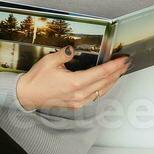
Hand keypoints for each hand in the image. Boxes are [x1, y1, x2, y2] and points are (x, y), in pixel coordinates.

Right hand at [15, 46, 130, 110]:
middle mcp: (79, 94)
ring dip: (113, 80)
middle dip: (118, 72)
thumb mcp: (49, 61)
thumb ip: (64, 54)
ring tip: (120, 71)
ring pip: (102, 90)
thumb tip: (73, 49)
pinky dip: (104, 88)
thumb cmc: (37, 79)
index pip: (101, 73)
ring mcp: (78, 101)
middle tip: (126, 62)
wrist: (27, 95)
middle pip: (105, 82)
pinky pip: (95, 96)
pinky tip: (107, 83)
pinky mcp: (76, 105)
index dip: (114, 66)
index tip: (123, 59)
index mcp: (74, 83)